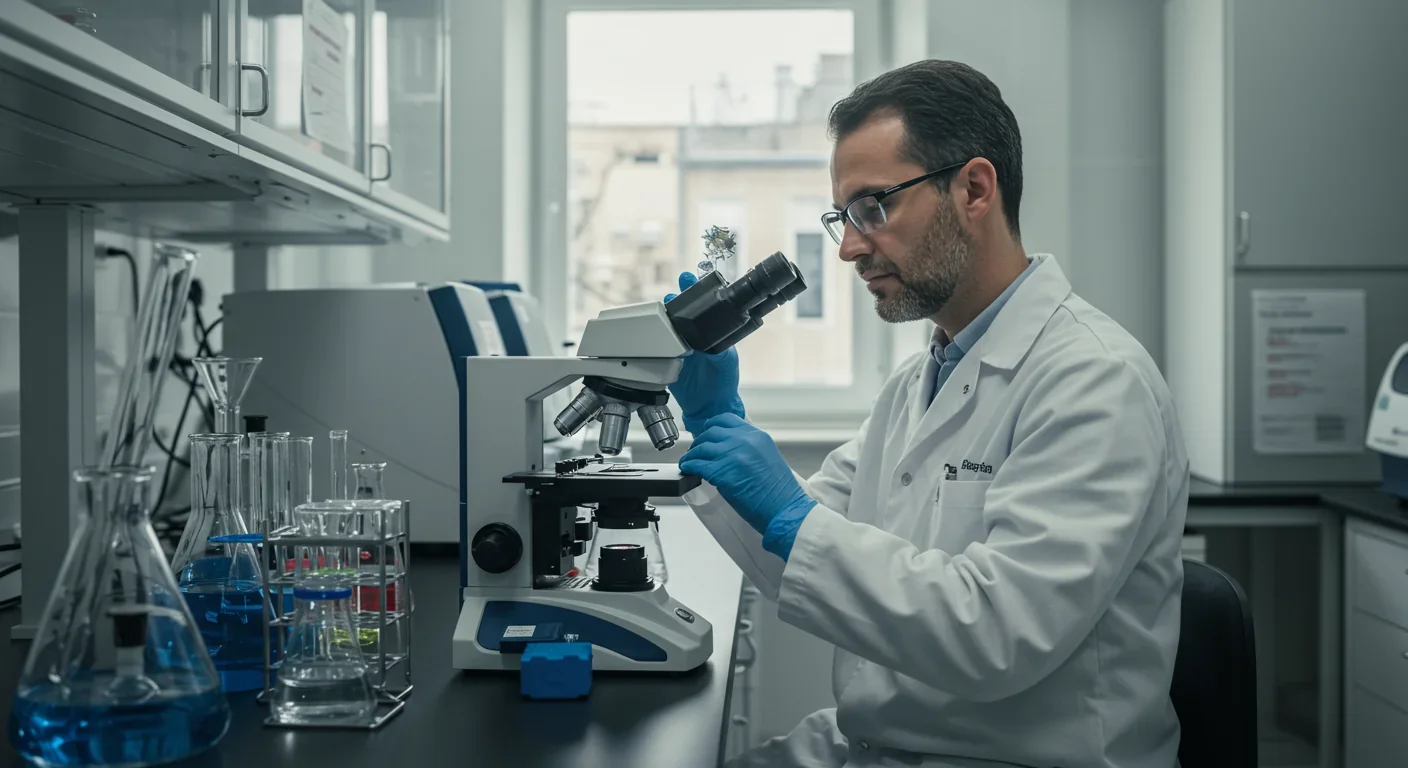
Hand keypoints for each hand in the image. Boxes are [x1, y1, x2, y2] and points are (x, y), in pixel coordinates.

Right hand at [665, 272, 744, 435]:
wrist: (709, 408)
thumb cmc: (723, 382)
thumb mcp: (726, 363)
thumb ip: (719, 352)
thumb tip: (709, 344)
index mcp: (708, 334)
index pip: (701, 308)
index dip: (694, 292)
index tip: (688, 279)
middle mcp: (691, 338)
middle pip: (679, 314)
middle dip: (674, 302)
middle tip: (672, 296)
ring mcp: (677, 349)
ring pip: (666, 329)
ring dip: (661, 318)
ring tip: (662, 310)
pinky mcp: (666, 362)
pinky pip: (656, 349)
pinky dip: (651, 341)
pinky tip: (649, 335)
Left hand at [679, 414, 815, 535]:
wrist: (784, 509)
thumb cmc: (779, 492)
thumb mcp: (768, 457)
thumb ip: (749, 448)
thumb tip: (728, 449)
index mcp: (757, 436)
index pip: (727, 419)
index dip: (713, 426)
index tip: (707, 433)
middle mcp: (744, 441)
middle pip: (711, 432)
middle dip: (700, 442)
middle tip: (696, 451)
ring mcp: (731, 455)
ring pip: (701, 447)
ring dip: (692, 455)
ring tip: (689, 462)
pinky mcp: (720, 472)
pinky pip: (696, 464)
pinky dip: (689, 466)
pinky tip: (687, 470)